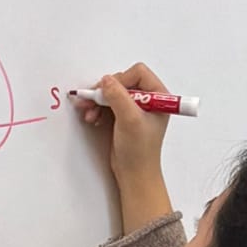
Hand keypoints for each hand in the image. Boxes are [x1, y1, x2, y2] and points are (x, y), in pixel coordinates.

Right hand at [76, 61, 174, 234]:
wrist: (134, 174)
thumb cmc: (139, 150)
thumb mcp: (130, 120)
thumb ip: (118, 96)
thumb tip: (106, 80)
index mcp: (158, 96)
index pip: (138, 73)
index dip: (121, 80)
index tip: (108, 93)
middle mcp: (148, 99)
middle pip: (122, 81)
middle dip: (105, 92)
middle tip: (92, 101)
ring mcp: (135, 108)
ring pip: (112, 92)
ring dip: (98, 100)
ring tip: (88, 112)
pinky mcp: (123, 116)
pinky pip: (107, 103)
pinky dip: (97, 108)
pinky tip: (91, 117)